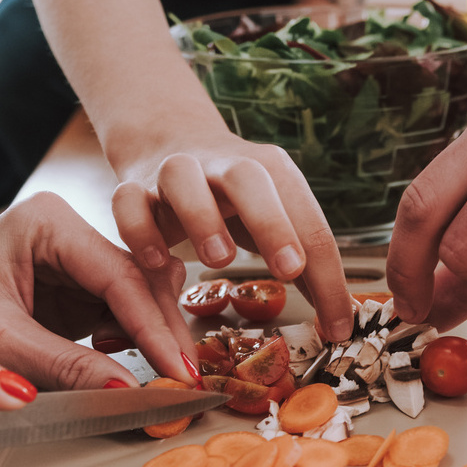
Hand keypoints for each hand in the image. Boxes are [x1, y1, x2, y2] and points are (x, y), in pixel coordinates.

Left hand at [0, 192, 198, 389]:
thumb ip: (65, 367)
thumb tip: (127, 393)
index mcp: (48, 221)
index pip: (120, 275)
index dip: (153, 327)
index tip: (176, 371)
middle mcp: (67, 231)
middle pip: (141, 279)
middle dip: (161, 331)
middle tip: (182, 381)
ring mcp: (74, 258)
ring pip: (139, 294)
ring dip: (152, 335)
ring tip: (163, 378)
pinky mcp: (74, 288)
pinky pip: (120, 312)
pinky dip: (133, 341)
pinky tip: (131, 366)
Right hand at [110, 128, 354, 341]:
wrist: (171, 140)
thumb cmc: (235, 197)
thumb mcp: (276, 220)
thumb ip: (306, 268)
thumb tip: (339, 323)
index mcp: (272, 172)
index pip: (309, 221)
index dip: (328, 274)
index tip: (339, 325)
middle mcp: (225, 164)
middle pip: (250, 178)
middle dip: (272, 222)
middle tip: (290, 270)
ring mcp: (176, 172)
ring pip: (183, 178)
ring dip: (202, 217)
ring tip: (220, 260)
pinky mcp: (135, 187)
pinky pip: (128, 200)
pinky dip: (139, 229)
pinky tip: (155, 262)